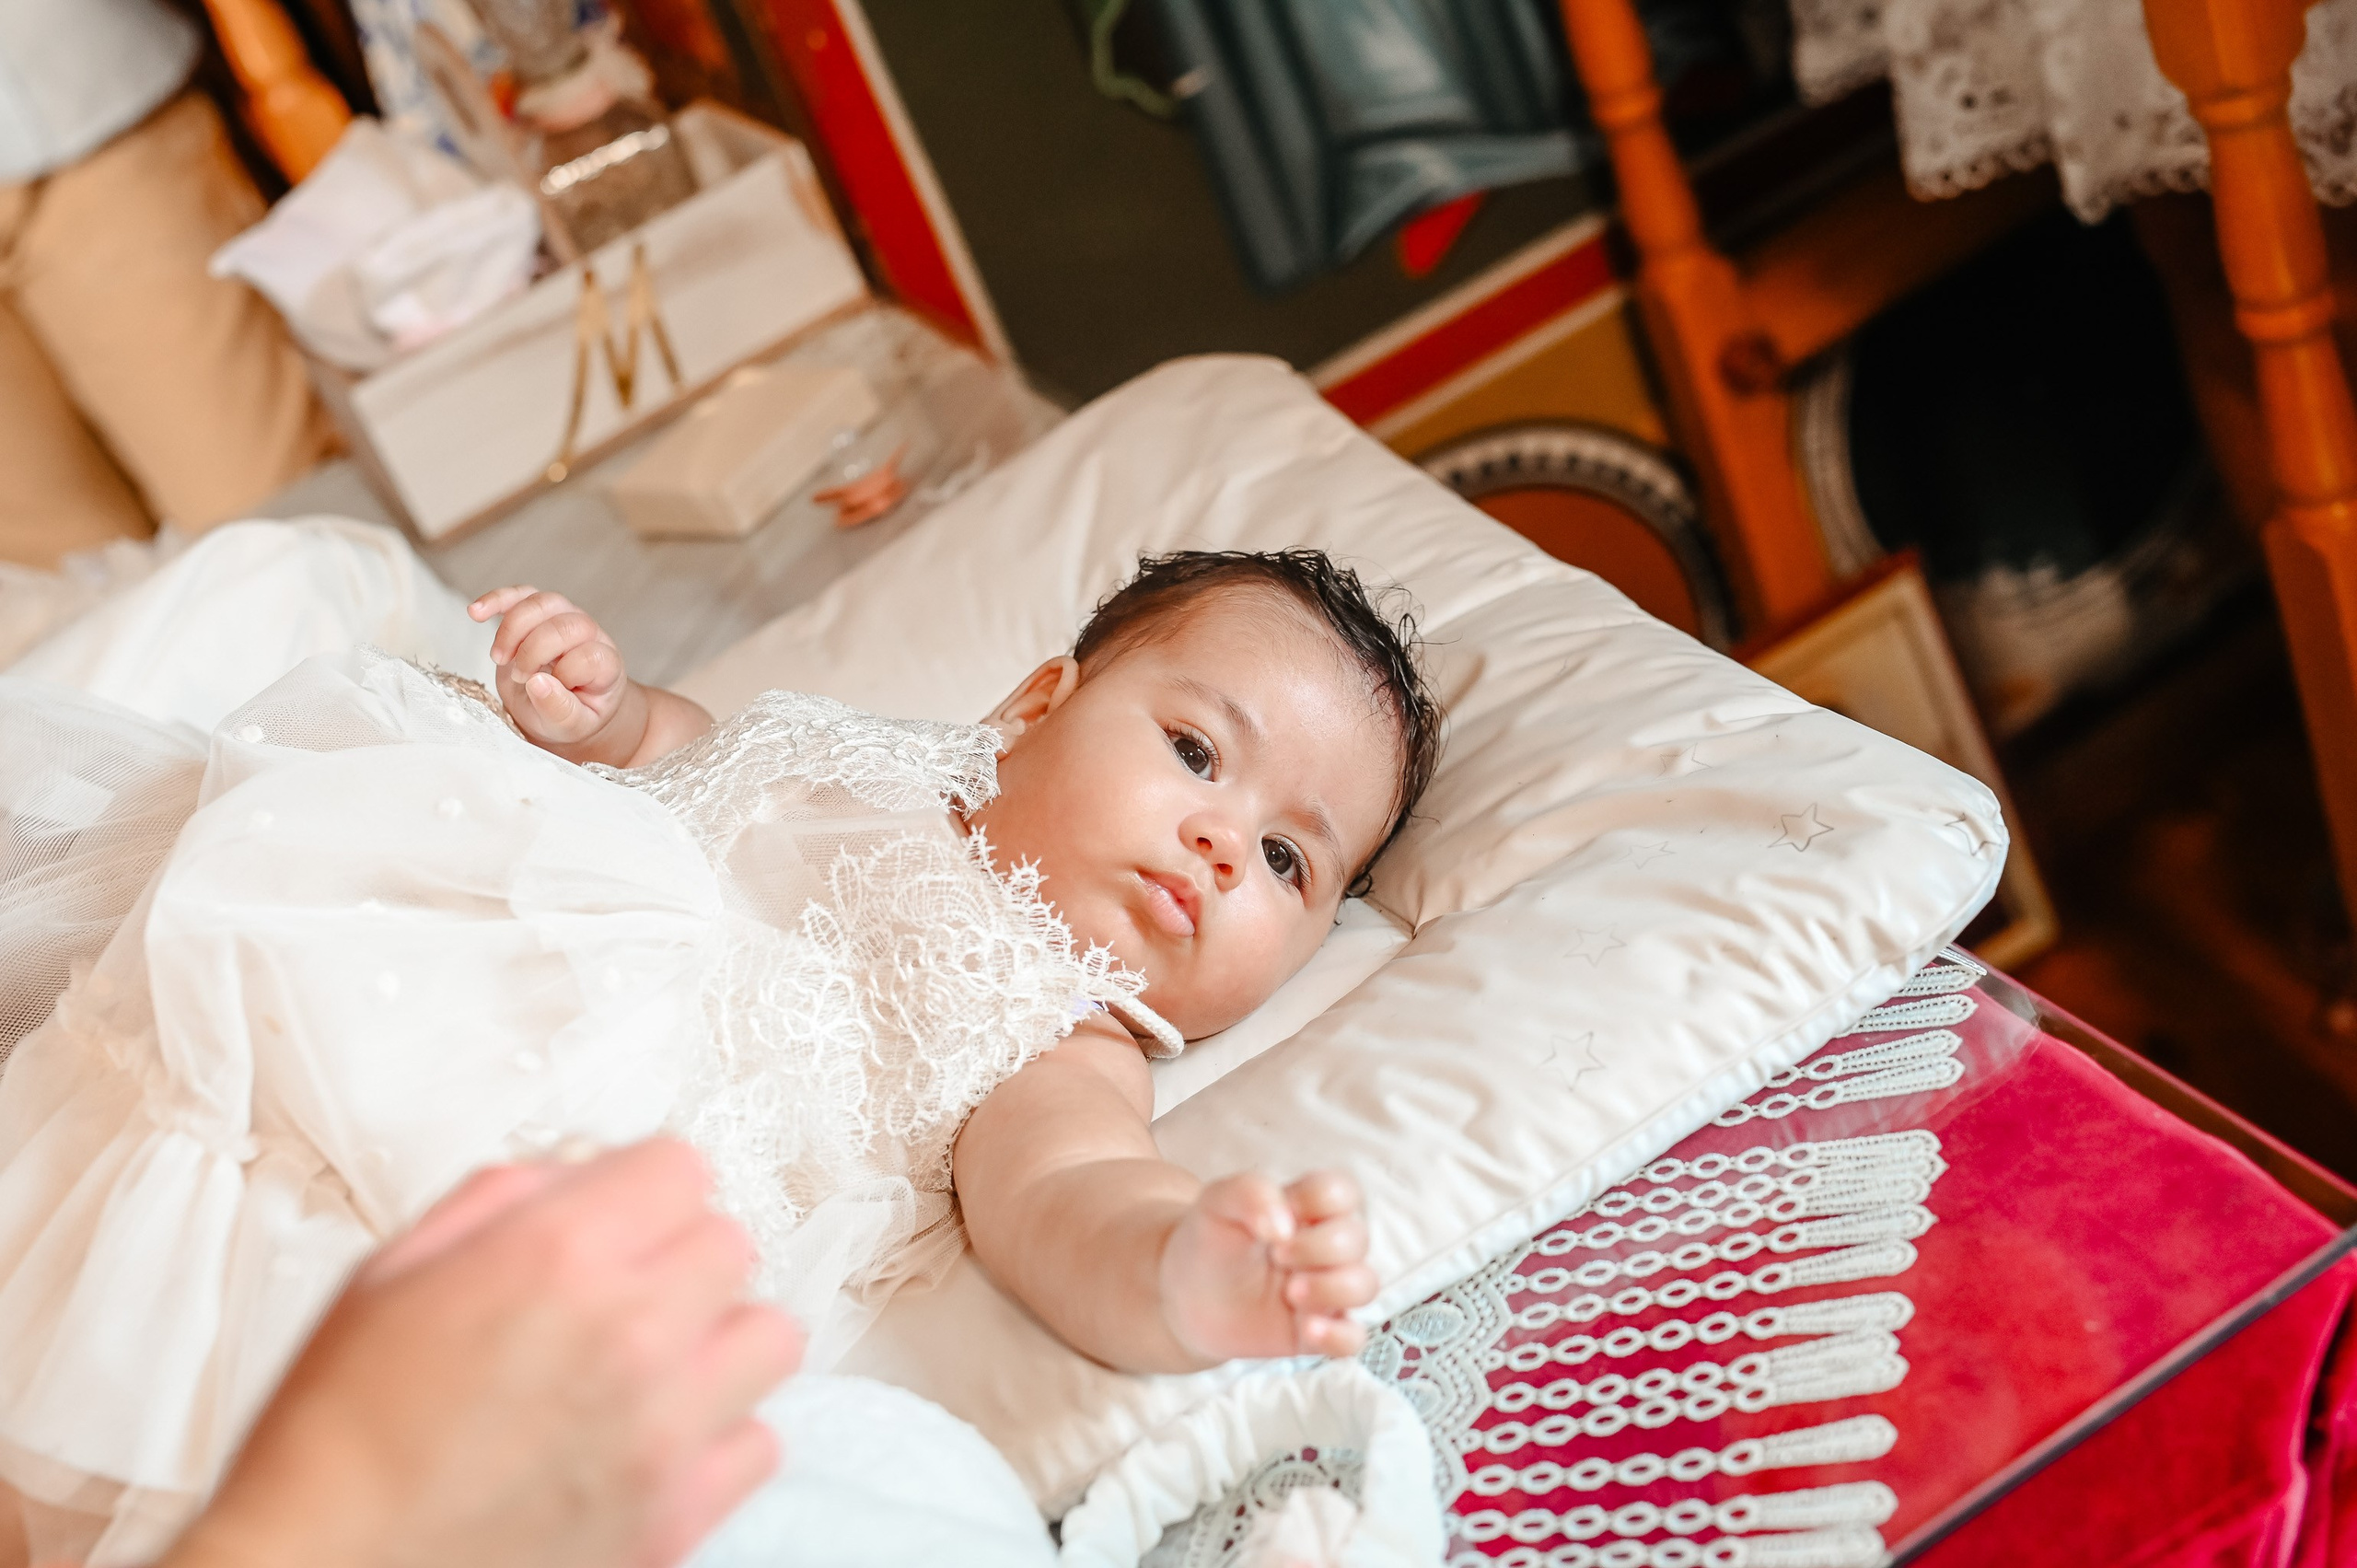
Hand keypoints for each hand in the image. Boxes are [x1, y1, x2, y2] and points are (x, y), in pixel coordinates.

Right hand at [162, 1140, 802, 1567]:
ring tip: (660, 1359)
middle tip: (628, 1286)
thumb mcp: (390, 1276)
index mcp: (557, 1258)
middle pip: (731, 1244)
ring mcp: (663, 1429)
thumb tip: (573, 1172)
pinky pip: (762, 1442)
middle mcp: (629, 1334)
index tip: (623, 1210)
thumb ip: (502, 1202)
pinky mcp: (676, 1515)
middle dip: (679, 1254)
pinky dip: (723, 1436)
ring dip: (719, 1339)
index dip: (644, 1185)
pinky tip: (660, 1436)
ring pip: (769, 1336)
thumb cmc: (336, 1447)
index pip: (683, 1168)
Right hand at [469, 585, 643, 763]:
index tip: (542, 692)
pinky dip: (497, 600)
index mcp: (606, 666)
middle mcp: (591, 635)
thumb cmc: (572, 715)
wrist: (563, 705)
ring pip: (542, 603)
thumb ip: (559, 710)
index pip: (590, 657)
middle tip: (518, 678)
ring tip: (498, 658)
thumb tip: (537, 683)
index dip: (564, 674)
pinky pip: (520, 595)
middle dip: (533, 651)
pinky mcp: (539, 612)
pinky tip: (476, 612)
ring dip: (512, 629)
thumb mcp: (571, 726)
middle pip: (565, 625)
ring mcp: (566, 617)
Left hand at [1159, 1171, 1374, 1362]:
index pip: (1343, 1191)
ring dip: (1332, 1288)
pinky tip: (1307, 1329)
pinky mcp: (1317, 1331)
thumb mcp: (1218, 1201)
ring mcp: (1325, 1290)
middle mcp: (1327, 1246)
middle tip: (1276, 1255)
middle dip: (1319, 1247)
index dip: (1315, 1200)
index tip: (1280, 1212)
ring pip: (1365, 1285)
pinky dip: (1338, 1336)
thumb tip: (1284, 1226)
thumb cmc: (1211, 1239)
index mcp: (1310, 1207)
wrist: (1185, 1294)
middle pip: (1357, 1237)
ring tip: (1291, 1293)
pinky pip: (1352, 1338)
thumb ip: (1251, 1192)